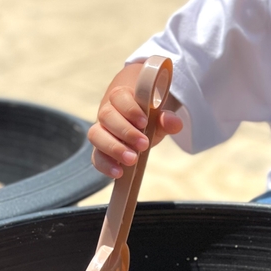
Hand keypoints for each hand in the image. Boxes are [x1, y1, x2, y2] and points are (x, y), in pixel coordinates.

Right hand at [87, 62, 183, 178]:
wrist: (137, 124)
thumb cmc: (147, 117)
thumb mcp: (158, 117)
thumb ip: (166, 119)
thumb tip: (174, 123)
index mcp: (121, 97)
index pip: (119, 97)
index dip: (130, 109)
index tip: (144, 122)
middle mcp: (107, 112)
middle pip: (106, 116)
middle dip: (125, 131)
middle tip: (144, 144)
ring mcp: (101, 131)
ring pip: (96, 135)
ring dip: (113, 148)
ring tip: (132, 159)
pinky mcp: (100, 149)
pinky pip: (96, 156)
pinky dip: (105, 165)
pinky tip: (118, 173)